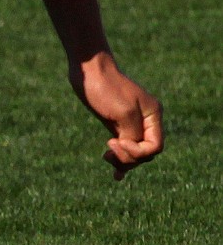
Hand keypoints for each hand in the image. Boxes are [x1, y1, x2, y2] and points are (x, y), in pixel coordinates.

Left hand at [71, 52, 163, 180]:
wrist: (88, 69)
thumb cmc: (105, 87)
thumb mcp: (123, 112)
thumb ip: (132, 134)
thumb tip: (133, 150)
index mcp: (153, 115)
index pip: (155, 146)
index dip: (138, 152)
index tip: (116, 142)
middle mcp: (146, 120)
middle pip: (145, 152)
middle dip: (128, 157)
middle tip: (108, 151)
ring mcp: (131, 122)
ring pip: (134, 151)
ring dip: (122, 160)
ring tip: (106, 158)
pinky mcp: (116, 123)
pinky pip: (124, 146)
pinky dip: (121, 159)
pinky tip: (117, 175)